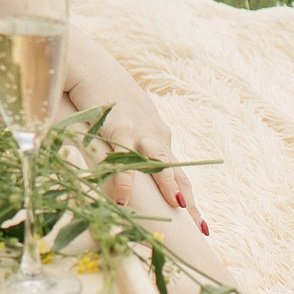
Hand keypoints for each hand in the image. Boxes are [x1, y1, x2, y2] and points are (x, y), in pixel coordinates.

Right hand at [62, 37, 197, 212]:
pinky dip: (124, 179)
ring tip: (178, 209)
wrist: (92, 66)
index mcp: (157, 136)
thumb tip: (128, 169)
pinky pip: (123, 157)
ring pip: (159, 162)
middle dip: (189, 201)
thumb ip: (131, 144)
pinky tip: (122, 199)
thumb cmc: (104, 96)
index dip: (188, 197)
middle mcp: (154, 135)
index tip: (200, 224)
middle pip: (177, 172)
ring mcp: (139, 130)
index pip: (177, 171)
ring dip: (169, 185)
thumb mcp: (125, 121)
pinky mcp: (118, 126)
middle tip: (201, 228)